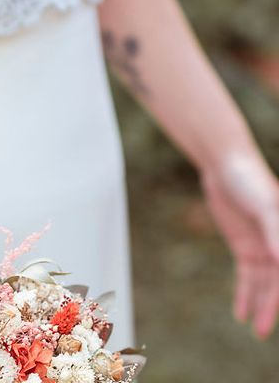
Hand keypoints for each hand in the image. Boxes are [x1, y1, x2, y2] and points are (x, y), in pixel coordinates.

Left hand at [201, 152, 278, 338]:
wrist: (226, 167)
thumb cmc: (250, 181)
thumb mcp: (264, 207)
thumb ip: (275, 233)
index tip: (274, 314)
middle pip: (277, 283)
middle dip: (271, 308)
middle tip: (263, 333)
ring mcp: (263, 247)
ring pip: (263, 284)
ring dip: (259, 306)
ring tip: (257, 331)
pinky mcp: (245, 247)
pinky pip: (247, 276)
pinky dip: (245, 294)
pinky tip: (241, 313)